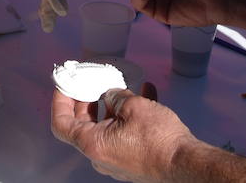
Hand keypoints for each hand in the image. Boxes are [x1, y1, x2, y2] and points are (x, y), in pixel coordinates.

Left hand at [51, 86, 191, 182]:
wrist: (186, 164)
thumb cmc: (156, 137)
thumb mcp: (133, 106)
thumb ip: (115, 95)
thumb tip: (110, 95)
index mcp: (92, 144)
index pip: (61, 124)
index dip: (60, 102)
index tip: (65, 84)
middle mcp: (100, 156)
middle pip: (83, 126)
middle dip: (87, 100)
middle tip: (92, 81)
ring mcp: (116, 160)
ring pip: (106, 128)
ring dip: (112, 105)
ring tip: (123, 84)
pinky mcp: (132, 160)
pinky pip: (124, 134)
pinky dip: (129, 116)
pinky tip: (146, 93)